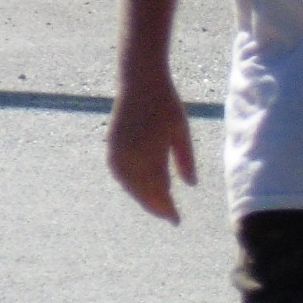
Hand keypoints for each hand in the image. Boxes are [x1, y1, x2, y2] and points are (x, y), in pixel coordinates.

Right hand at [106, 62, 197, 222]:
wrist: (139, 82)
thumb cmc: (166, 104)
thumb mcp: (181, 131)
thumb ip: (185, 159)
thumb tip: (190, 185)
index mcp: (151, 153)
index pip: (159, 189)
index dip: (167, 207)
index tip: (176, 220)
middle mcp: (131, 156)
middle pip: (143, 191)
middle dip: (156, 206)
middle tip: (169, 217)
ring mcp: (118, 152)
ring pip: (129, 185)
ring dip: (142, 197)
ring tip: (157, 205)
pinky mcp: (111, 146)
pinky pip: (120, 174)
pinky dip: (130, 185)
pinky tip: (140, 189)